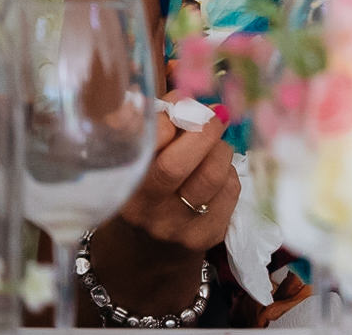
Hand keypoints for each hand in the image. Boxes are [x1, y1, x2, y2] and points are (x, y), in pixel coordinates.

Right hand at [98, 91, 235, 304]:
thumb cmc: (141, 189)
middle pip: (176, 164)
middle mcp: (144, 208)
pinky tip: (217, 172)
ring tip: (215, 143)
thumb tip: (182, 94)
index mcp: (122, 180)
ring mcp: (175, 226)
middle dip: (202, 128)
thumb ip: (150, 125)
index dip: (167, 117)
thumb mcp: (133, 160)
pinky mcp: (206, 236)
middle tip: (213, 114)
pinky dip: (228, 171)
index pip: (143, 144)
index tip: (179, 104)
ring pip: (211, 174)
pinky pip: (230, 190)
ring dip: (220, 148)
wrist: (146, 256)